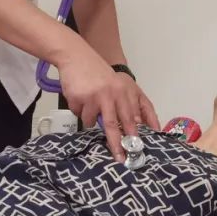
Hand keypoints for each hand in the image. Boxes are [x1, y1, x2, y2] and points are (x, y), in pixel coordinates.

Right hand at [57, 45, 159, 159]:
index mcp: (125, 91)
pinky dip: (78, 110)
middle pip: (116, 125)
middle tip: (121, 158)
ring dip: (89, 118)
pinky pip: (79, 114)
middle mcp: (113, 94)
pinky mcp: (81, 98)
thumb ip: (129, 104)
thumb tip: (139, 125)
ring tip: (88, 103)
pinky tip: (79, 96)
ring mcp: (96, 96)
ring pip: (92, 122)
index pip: (133, 117)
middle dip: (118, 144)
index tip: (136, 149)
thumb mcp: (118, 85)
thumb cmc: (99, 73)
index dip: (135, 135)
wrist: (76, 56)